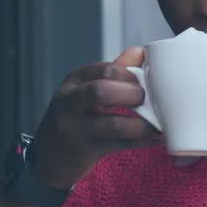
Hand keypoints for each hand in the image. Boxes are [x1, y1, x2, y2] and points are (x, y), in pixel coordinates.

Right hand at [32, 47, 161, 187]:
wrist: (49, 155)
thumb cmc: (75, 117)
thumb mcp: (85, 90)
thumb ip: (113, 72)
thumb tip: (141, 52)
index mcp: (73, 81)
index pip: (104, 70)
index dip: (130, 74)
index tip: (146, 79)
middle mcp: (69, 103)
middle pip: (101, 92)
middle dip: (131, 94)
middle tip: (147, 100)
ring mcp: (75, 128)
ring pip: (113, 124)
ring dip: (141, 125)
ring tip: (158, 125)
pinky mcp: (84, 151)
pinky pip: (119, 145)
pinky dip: (141, 141)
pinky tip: (154, 138)